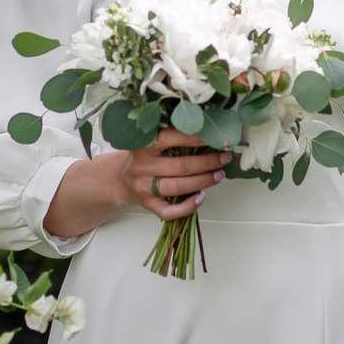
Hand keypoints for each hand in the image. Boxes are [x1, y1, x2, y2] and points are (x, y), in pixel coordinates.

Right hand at [112, 144, 226, 221]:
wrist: (120, 180)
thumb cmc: (143, 158)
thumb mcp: (149, 141)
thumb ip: (171, 137)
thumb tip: (206, 132)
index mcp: (143, 145)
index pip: (171, 138)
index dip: (195, 138)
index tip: (214, 137)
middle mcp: (142, 166)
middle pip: (180, 166)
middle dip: (207, 162)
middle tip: (223, 158)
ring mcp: (143, 187)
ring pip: (178, 187)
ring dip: (203, 181)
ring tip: (219, 175)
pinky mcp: (148, 205)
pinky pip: (169, 211)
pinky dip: (188, 206)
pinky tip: (202, 198)